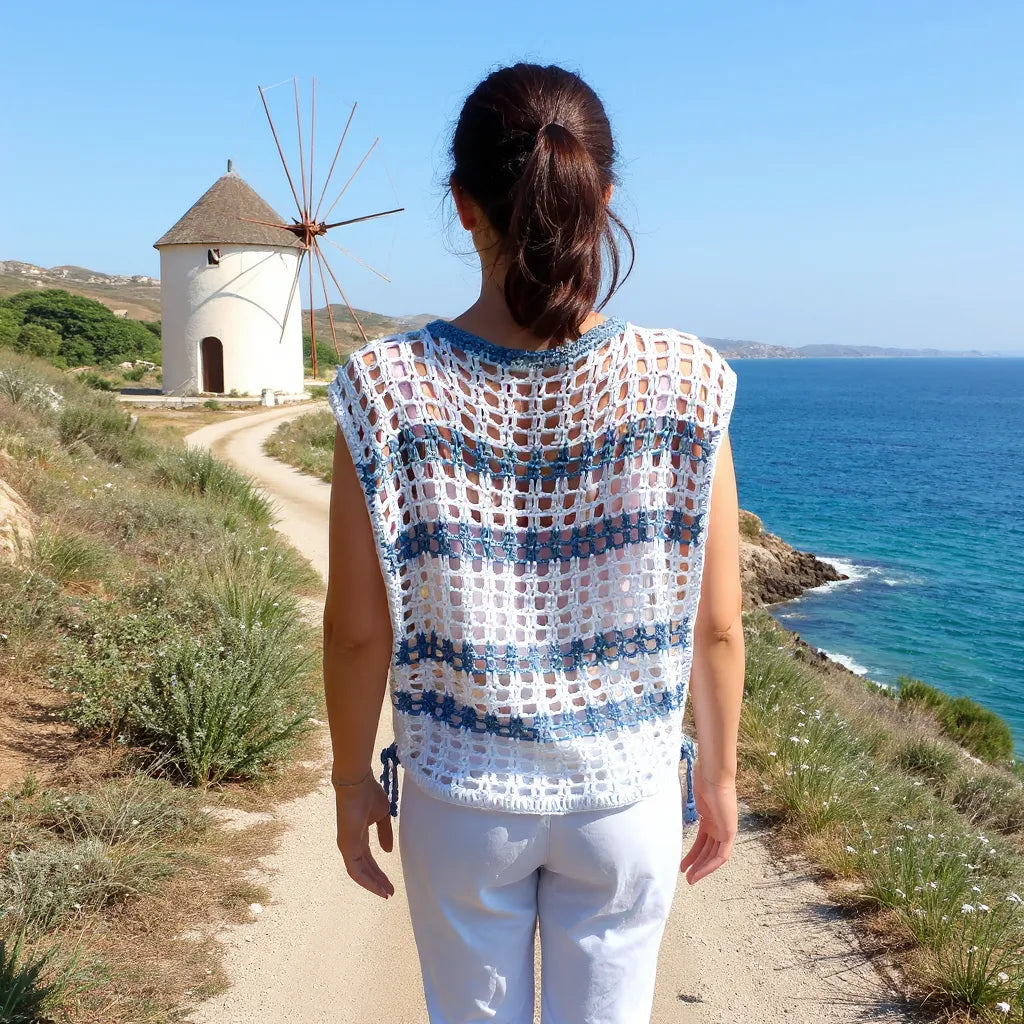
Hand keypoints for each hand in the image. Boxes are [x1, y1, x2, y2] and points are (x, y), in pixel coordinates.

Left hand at [333, 773, 394, 898]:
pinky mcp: (347, 846)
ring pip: (359, 873)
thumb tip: (388, 851)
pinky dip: (367, 881)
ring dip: (373, 884)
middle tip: (390, 892)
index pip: (368, 859)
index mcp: (359, 836)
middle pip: (364, 868)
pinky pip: (356, 870)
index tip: (390, 882)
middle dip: (377, 881)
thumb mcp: (382, 815)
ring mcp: (347, 846)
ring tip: (386, 893)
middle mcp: (351, 844)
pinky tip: (377, 888)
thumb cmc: (369, 794)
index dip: (378, 871)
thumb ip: (384, 834)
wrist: (357, 783)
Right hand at [679, 768, 736, 884]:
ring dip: (702, 869)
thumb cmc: (703, 778)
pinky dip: (711, 865)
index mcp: (711, 819)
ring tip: (690, 879)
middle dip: (697, 865)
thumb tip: (670, 793)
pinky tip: (699, 872)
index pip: (704, 843)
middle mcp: (719, 826)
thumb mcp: (694, 794)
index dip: (694, 855)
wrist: (713, 774)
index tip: (684, 865)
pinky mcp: (730, 832)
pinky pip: (721, 855)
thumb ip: (689, 802)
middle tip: (687, 878)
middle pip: (708, 851)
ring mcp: (725, 829)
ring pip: (714, 856)